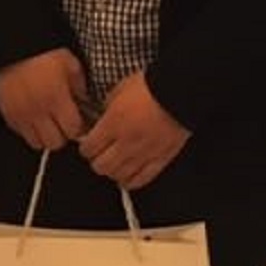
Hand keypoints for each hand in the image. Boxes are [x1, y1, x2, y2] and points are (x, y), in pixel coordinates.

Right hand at [0, 48, 90, 150]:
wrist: (17, 45)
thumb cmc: (46, 53)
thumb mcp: (71, 65)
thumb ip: (80, 87)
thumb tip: (85, 105)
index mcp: (56, 98)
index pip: (73, 130)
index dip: (79, 128)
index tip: (79, 123)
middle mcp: (38, 111)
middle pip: (55, 143)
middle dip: (63, 135)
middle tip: (64, 124)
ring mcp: (21, 115)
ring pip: (36, 143)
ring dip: (45, 136)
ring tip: (48, 122)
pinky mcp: (8, 114)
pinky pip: (21, 134)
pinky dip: (29, 130)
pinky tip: (34, 116)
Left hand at [80, 72, 190, 190]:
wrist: (181, 90)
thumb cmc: (153, 85)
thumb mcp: (122, 87)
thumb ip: (108, 105)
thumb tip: (102, 116)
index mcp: (113, 123)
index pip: (88, 148)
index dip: (85, 147)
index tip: (87, 143)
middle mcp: (126, 142)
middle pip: (100, 166)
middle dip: (96, 160)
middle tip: (99, 154)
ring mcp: (143, 153)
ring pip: (118, 176)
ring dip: (112, 171)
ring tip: (114, 164)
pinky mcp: (160, 159)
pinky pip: (141, 179)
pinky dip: (131, 180)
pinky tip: (128, 175)